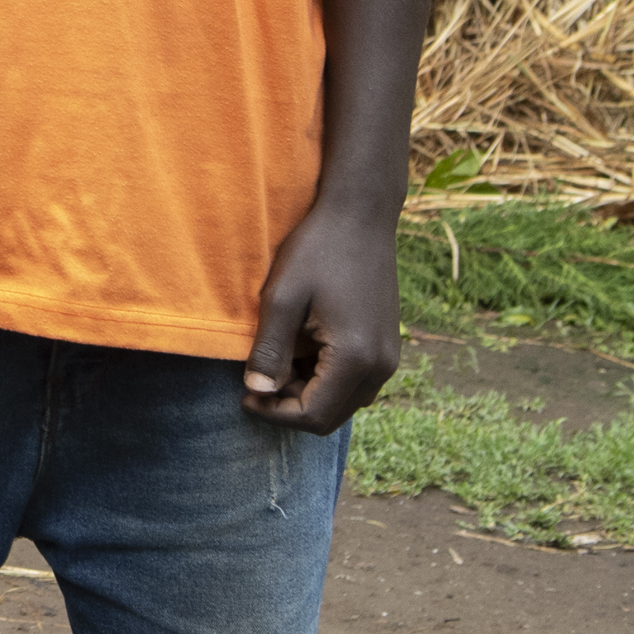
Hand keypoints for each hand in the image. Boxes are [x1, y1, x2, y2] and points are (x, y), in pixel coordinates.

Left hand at [243, 198, 402, 431]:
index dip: (274, 413)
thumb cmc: (317, 250)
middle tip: (256, 380)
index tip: (243, 395)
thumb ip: (269, 350)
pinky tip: (300, 348)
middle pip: (331, 417)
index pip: (314, 415)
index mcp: (357, 359)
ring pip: (345, 402)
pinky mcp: (387, 346)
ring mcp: (389, 357)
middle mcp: (381, 367)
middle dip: (290, 407)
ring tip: (276, 360)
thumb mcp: (281, 298)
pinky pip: (355, 382)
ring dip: (308, 393)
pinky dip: (325, 379)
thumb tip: (256, 391)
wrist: (361, 216)